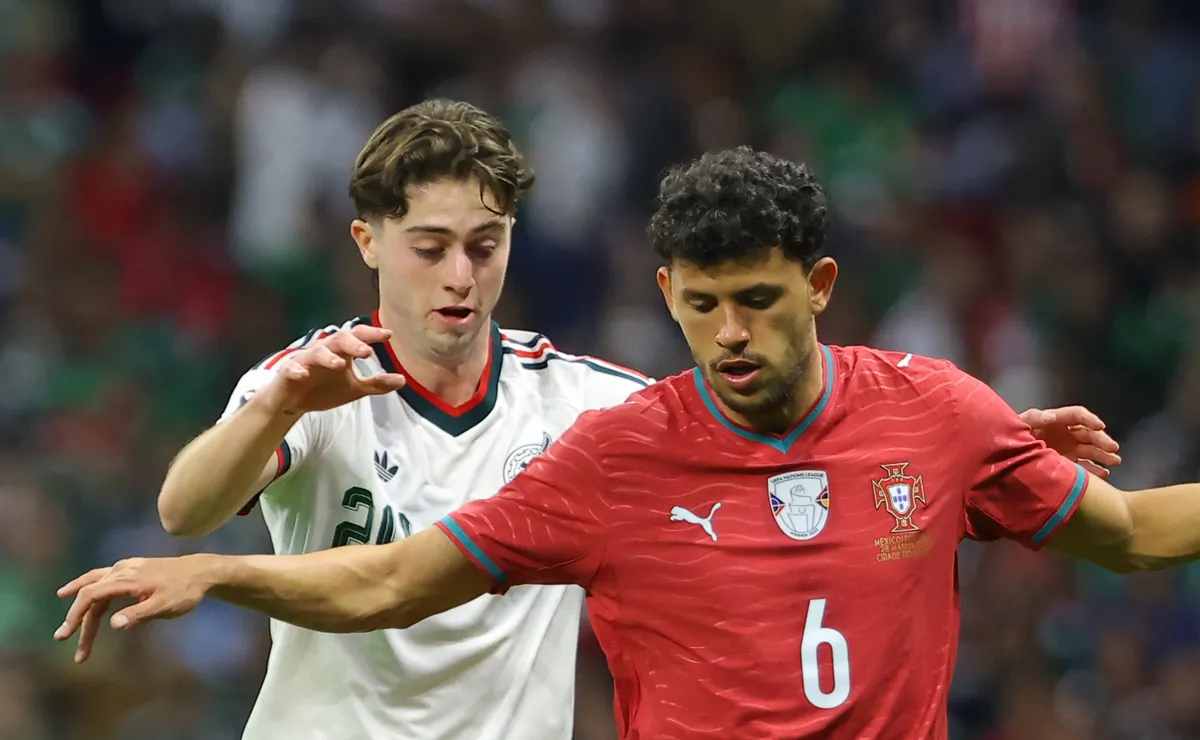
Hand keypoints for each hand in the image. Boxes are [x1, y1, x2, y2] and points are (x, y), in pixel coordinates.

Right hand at [53, 555, 214, 663]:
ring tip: (67, 626)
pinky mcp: (130, 570)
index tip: (68, 635)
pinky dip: (87, 588)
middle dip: (76, 617)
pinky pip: (102, 579)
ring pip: (94, 586)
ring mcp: (125, 568)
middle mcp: (122, 570)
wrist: (200, 572)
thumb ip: (140, 614)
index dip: (76, 615)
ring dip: (82, 607)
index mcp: (127, 579)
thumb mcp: (165, 605)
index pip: (91, 595)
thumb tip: (113, 624)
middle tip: (63, 639)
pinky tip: (79, 594)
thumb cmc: (184, 591)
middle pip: (90, 593)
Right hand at [260, 325, 406, 414]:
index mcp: (341, 352)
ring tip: (340, 364)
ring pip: (316, 352)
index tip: (388, 335)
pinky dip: (297, 369)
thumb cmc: (324, 389)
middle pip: (339, 339)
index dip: (371, 334)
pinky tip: (303, 375)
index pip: (357, 336)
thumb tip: (403, 380)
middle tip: (367, 352)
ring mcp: (305, 360)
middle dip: (353, 343)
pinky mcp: (288, 372)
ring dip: (328, 357)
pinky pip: (291, 368)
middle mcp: (324, 351)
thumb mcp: (354, 389)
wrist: (292, 402)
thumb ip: (377, 384)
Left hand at [1020, 406, 1121, 477]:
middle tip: (1113, 448)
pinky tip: (1104, 474)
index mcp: (1056, 420)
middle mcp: (1065, 433)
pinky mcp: (1065, 463)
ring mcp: (1067, 448)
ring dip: (1103, 455)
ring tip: (1115, 461)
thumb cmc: (1010, 434)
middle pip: (1088, 433)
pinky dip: (1093, 470)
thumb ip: (1034, 418)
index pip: (1078, 415)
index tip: (1100, 426)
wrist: (1002, 455)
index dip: (1090, 419)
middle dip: (1102, 440)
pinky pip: (1083, 466)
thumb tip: (1050, 417)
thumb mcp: (1019, 423)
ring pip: (1090, 449)